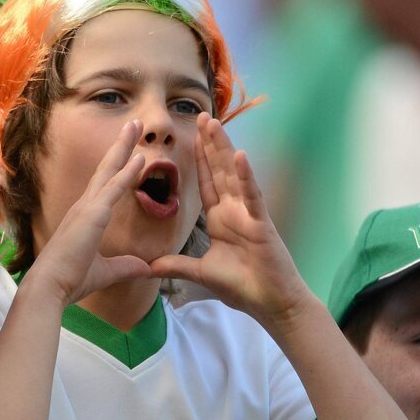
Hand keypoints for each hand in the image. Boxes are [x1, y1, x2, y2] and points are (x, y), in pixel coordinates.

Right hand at [27, 119, 149, 305]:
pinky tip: (140, 158)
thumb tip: (146, 268)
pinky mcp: (91, 216)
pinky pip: (113, 190)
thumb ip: (125, 267)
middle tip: (133, 124)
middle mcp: (84, 207)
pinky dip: (127, 173)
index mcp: (85, 217)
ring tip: (136, 125)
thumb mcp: (106, 272)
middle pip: (106, 169)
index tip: (133, 152)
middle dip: (121, 146)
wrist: (49, 288)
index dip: (119, 167)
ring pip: (109, 171)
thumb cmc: (69, 280)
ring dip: (124, 147)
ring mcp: (86, 209)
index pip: (106, 185)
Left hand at [149, 114, 308, 328]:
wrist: (270, 304)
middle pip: (220, 171)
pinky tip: (240, 156)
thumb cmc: (242, 287)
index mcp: (221, 219)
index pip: (207, 183)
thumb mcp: (201, 274)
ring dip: (224, 149)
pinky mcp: (261, 223)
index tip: (191, 137)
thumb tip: (149, 266)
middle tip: (201, 115)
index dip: (199, 160)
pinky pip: (252, 196)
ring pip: (234, 176)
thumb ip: (176, 265)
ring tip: (214, 124)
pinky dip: (246, 177)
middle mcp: (235, 211)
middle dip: (210, 144)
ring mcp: (249, 214)